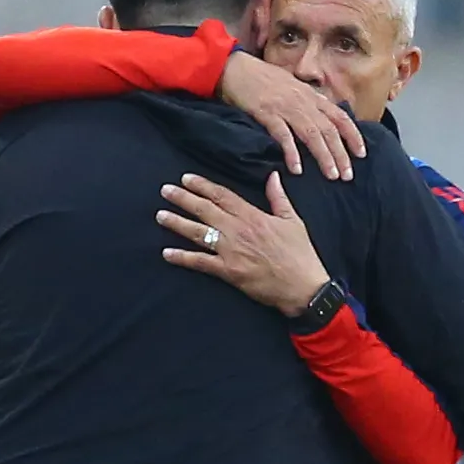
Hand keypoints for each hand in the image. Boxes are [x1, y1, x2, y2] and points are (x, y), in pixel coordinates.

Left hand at [159, 172, 332, 314]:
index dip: (202, 185)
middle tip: (165, 190)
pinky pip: (200, 262)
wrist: (303, 287)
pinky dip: (182, 257)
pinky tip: (167, 253)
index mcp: (253, 216)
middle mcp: (238, 231)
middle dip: (183, 198)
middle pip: (205, 210)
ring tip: (160, 215)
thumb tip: (273, 176)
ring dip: (177, 223)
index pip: (222, 195)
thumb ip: (279, 198)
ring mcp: (231, 251)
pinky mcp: (229, 272)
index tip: (186, 178)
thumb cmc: (301, 255)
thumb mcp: (293, 221)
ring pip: (198, 233)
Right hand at [218, 52, 362, 181]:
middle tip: (348, 175)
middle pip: (329, 130)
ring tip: (331, 175)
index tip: (361, 153)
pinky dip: (292, 152)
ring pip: (312, 134)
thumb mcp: (292, 87)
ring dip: (324, 156)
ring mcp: (285, 106)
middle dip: (341, 154)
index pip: (340, 117)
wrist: (234, 67)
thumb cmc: (262, 79)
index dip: (353, 135)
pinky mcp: (266, 113)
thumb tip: (322, 118)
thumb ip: (307, 103)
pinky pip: (283, 135)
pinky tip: (297, 169)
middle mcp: (303, 101)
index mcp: (310, 96)